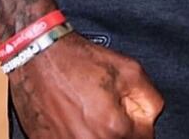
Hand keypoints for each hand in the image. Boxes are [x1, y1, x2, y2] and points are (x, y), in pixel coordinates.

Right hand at [9, 32, 163, 137]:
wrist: (38, 57)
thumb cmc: (78, 61)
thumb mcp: (129, 69)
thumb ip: (150, 101)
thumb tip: (149, 122)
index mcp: (114, 129)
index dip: (138, 124)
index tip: (127, 112)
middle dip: (119, 130)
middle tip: (106, 111)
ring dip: (97, 133)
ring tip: (87, 113)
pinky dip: (75, 135)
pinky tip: (72, 118)